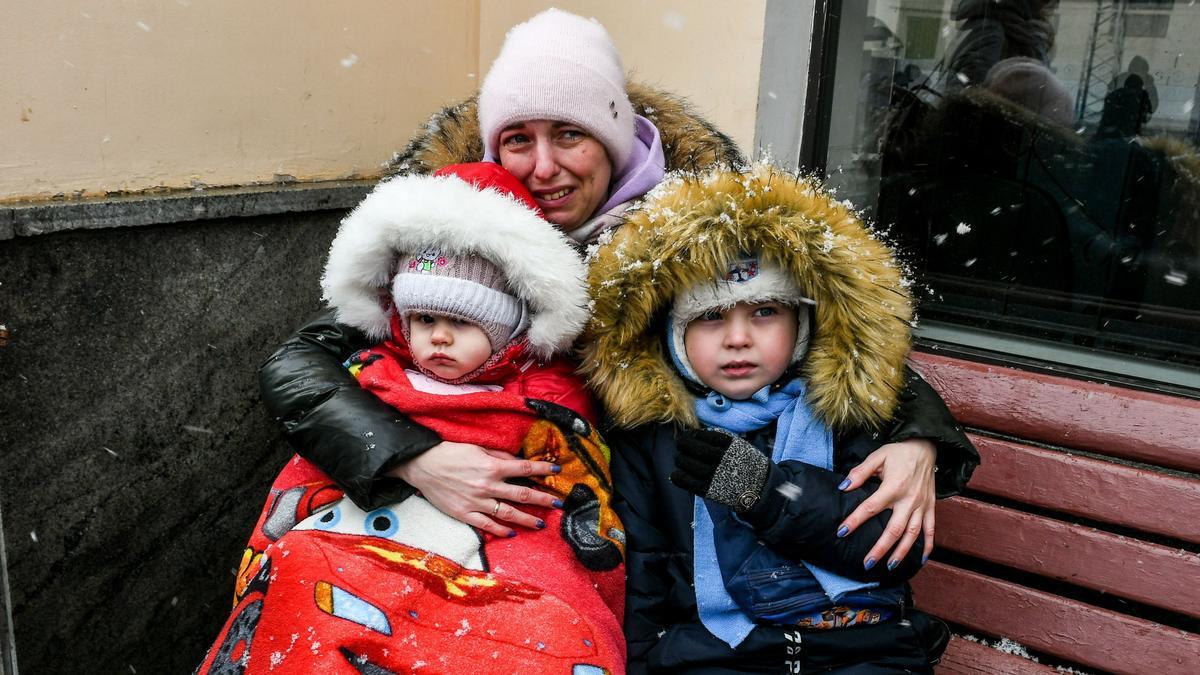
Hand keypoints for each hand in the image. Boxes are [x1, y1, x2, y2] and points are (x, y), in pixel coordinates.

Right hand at [388, 441, 560, 537]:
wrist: (422, 465)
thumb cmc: (450, 453)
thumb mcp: (477, 447)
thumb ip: (499, 456)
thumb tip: (517, 461)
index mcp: (492, 466)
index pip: (524, 469)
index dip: (542, 471)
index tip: (557, 471)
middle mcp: (487, 486)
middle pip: (522, 495)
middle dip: (542, 499)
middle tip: (558, 504)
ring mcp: (476, 502)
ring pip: (507, 513)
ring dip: (526, 519)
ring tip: (540, 523)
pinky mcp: (464, 513)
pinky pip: (486, 525)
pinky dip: (500, 530)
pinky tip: (512, 533)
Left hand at [671, 429, 767, 512]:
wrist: (760, 488)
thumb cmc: (747, 464)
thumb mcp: (740, 445)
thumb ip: (721, 438)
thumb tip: (699, 433)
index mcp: (729, 445)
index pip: (703, 435)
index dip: (692, 434)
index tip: (689, 435)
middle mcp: (721, 459)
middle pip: (692, 448)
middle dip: (682, 444)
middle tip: (680, 444)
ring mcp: (714, 475)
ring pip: (686, 462)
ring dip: (679, 459)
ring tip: (680, 458)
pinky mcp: (708, 490)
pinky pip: (685, 481)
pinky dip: (677, 476)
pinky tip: (676, 473)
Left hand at [837, 439, 935, 568]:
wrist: (926, 446)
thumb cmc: (899, 451)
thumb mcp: (877, 456)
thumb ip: (860, 472)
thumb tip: (843, 487)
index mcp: (893, 486)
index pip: (870, 508)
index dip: (855, 520)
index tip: (842, 532)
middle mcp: (909, 499)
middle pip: (893, 529)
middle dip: (880, 548)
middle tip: (867, 563)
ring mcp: (921, 505)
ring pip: (912, 534)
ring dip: (902, 552)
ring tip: (890, 566)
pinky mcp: (930, 507)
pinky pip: (931, 529)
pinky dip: (928, 545)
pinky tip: (922, 559)